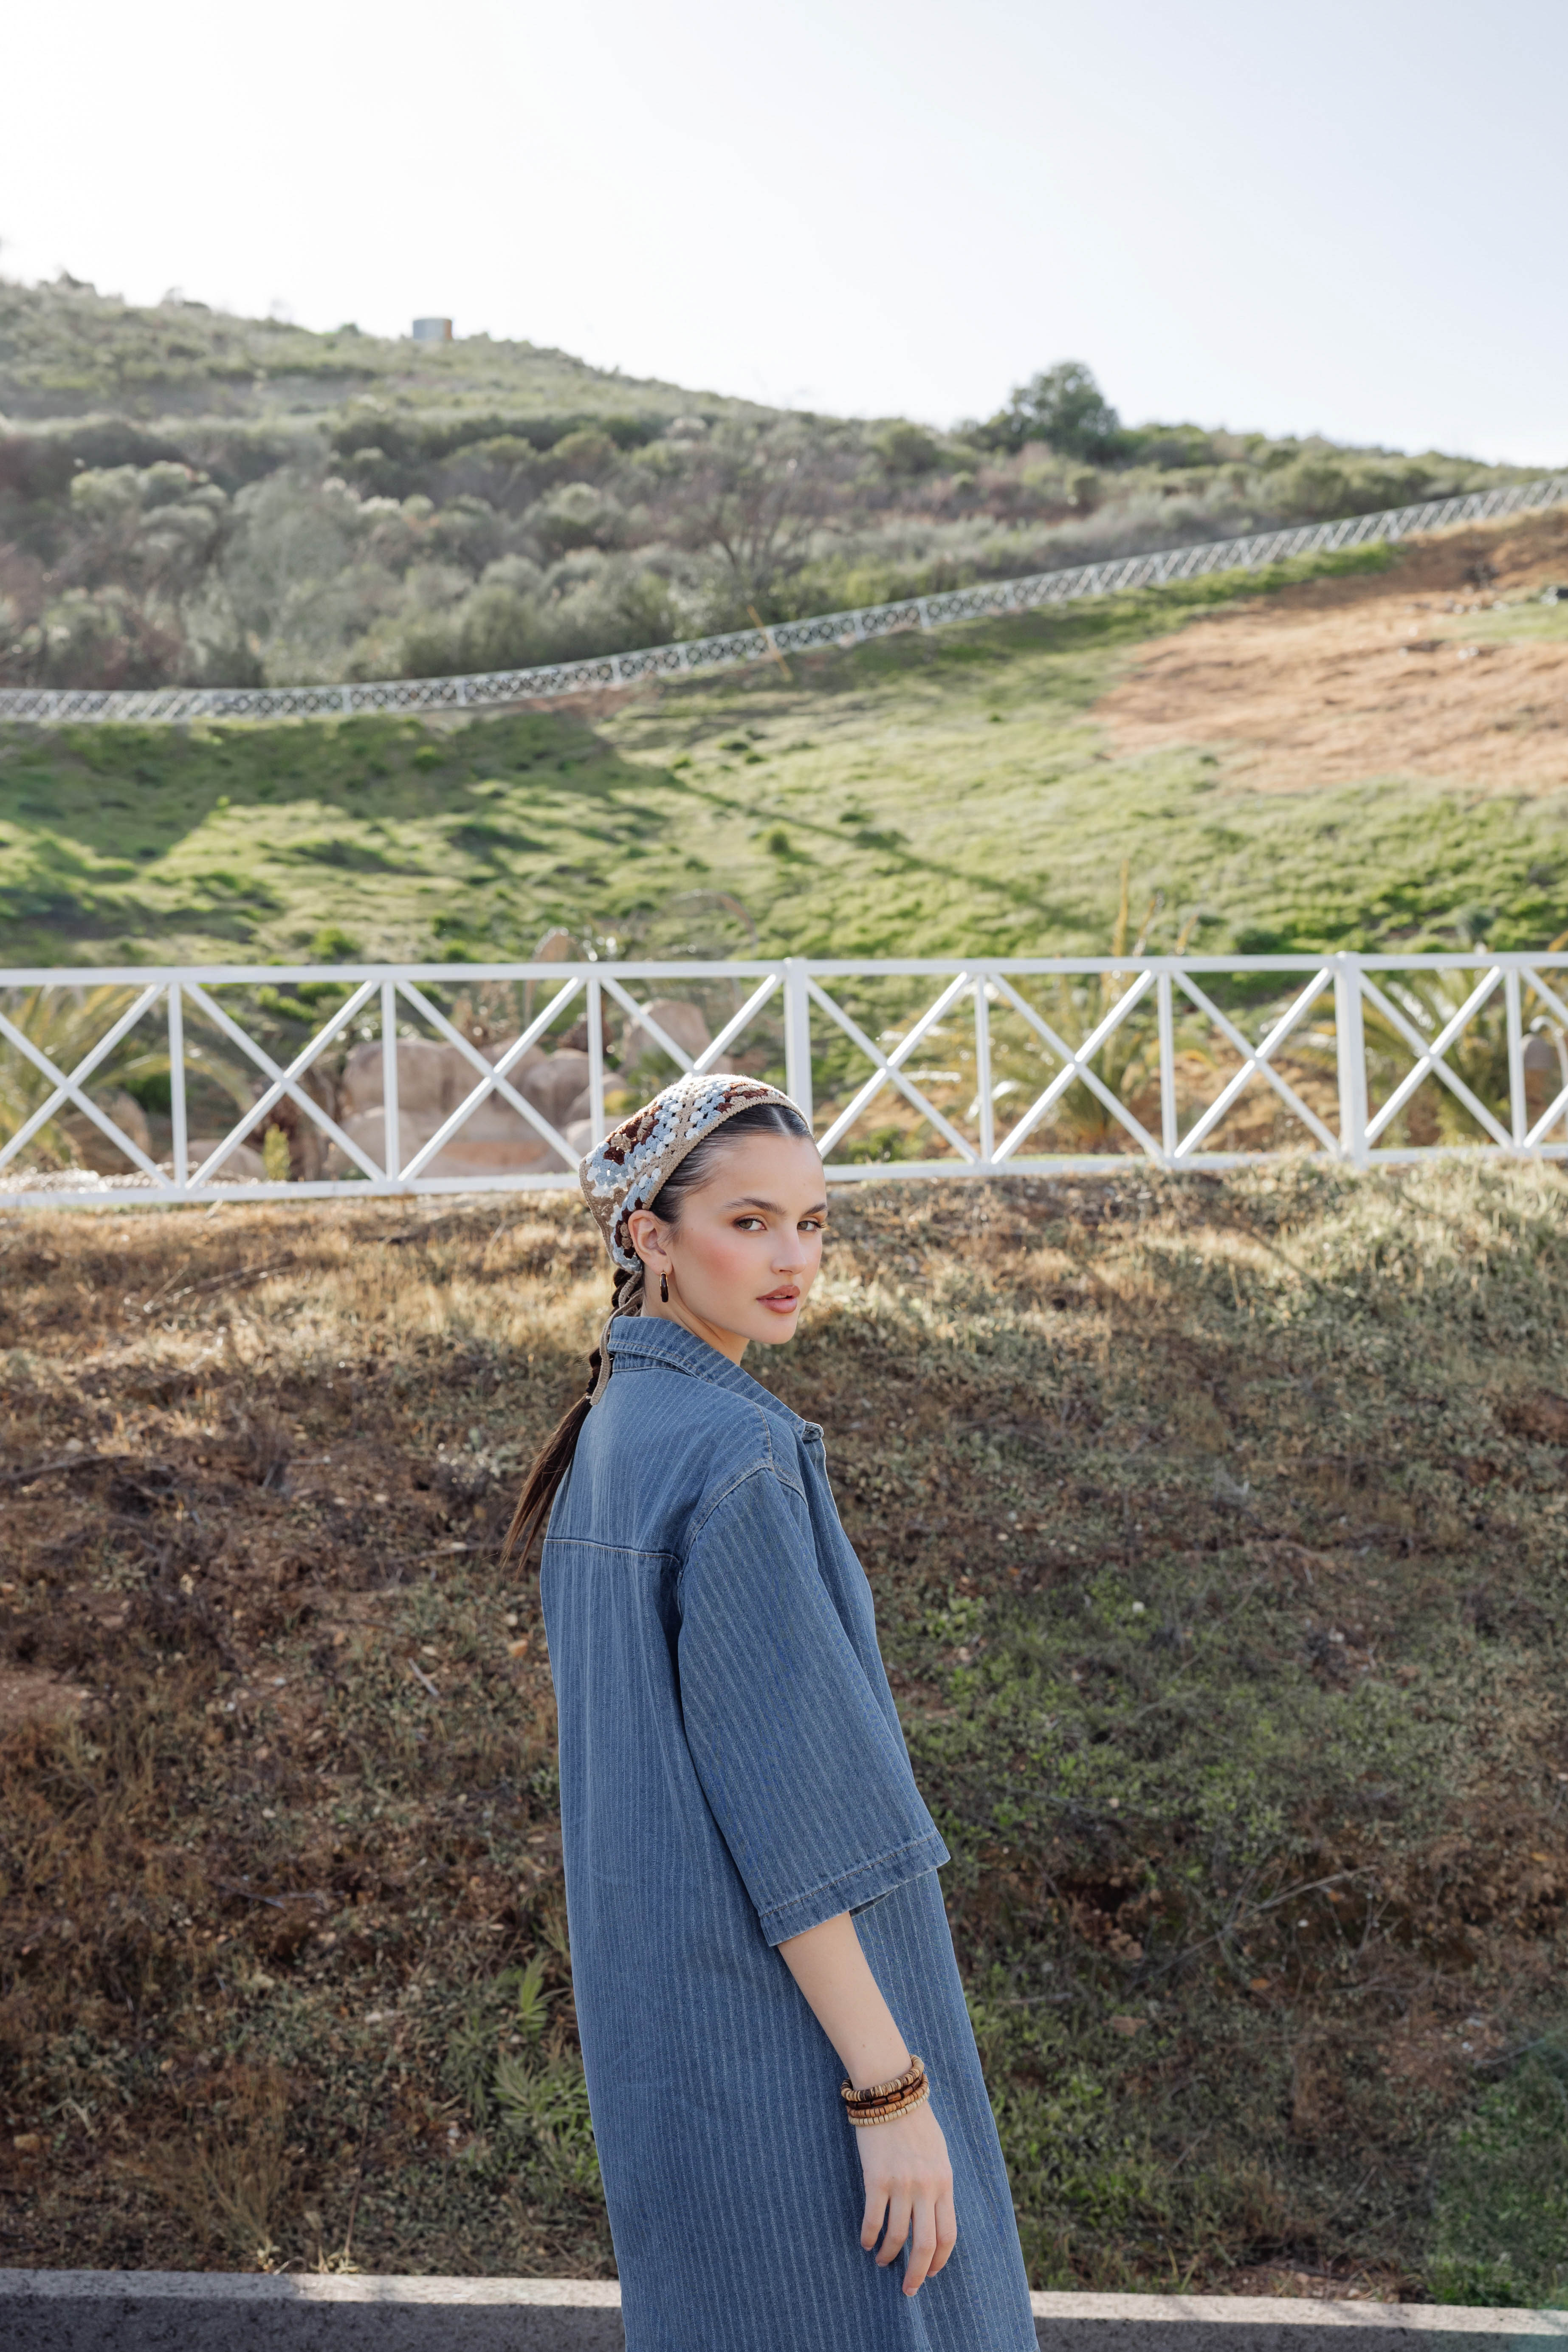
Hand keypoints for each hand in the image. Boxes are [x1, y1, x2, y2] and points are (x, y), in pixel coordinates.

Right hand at [856, 2098, 956, 2295]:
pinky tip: (866, 2242)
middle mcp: (926, 2187)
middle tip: (909, 2290)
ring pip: (897, 2236)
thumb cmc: (916, 2122)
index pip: (947, 2234)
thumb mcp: (939, 2154)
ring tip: (882, 2261)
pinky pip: (873, 2218)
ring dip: (889, 2255)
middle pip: (925, 2244)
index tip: (930, 2273)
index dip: (939, 2260)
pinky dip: (868, 2236)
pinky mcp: (876, 2178)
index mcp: (945, 2182)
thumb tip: (935, 2216)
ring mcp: (901, 2184)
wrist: (892, 2092)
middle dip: (917, 2273)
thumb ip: (939, 2184)